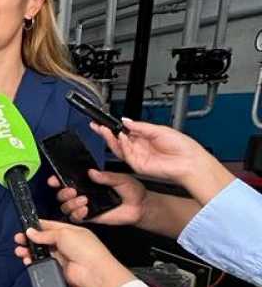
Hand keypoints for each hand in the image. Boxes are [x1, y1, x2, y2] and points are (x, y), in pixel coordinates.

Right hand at [13, 219, 134, 286]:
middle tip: (19, 239)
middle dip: (30, 239)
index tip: (25, 227)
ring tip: (19, 250)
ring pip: (41, 252)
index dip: (37, 226)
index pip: (50, 226)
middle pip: (43, 239)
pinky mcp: (58, 268)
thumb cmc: (86, 250)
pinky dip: (33, 261)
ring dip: (29, 250)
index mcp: (70, 231)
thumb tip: (31, 232)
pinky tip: (27, 259)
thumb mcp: (64, 234)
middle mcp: (66, 244)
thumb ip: (45, 234)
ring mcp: (62, 256)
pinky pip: (43, 263)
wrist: (93, 272)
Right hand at [49, 170, 147, 225]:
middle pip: (62, 195)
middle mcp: (83, 194)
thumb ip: (106, 176)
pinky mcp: (89, 217)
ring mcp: (85, 207)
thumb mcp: (120, 179)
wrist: (141, 206)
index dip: (57, 180)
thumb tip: (92, 172)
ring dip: (70, 203)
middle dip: (63, 193)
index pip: (67, 181)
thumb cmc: (132, 191)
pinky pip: (75, 218)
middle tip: (72, 190)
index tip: (54, 180)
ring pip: (66, 207)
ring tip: (83, 200)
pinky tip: (86, 210)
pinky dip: (77, 214)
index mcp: (87, 183)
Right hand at [91, 120, 232, 204]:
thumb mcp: (159, 129)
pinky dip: (123, 145)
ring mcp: (138, 157)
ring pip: (118, 148)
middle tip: (96, 126)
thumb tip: (125, 121)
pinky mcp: (138, 165)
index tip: (103, 122)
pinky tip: (122, 136)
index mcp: (144, 138)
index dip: (113, 127)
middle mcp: (139, 148)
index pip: (124, 132)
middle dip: (105, 133)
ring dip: (110, 138)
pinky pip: (126, 155)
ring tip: (104, 130)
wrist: (189, 161)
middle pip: (117, 140)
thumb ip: (140, 126)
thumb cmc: (181, 146)